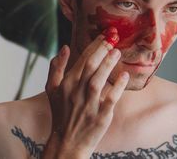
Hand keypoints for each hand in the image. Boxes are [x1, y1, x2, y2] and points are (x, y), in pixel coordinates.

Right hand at [42, 30, 128, 158]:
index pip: (81, 59)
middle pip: (89, 67)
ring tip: (117, 52)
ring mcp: (88, 105)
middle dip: (101, 50)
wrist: (67, 142)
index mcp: (66, 84)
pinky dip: (117, 88)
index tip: (105, 34)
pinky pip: (110, 100)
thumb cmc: (61, 113)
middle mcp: (76, 93)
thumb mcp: (52, 90)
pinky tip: (124, 76)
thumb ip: (56, 67)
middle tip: (113, 38)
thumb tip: (64, 47)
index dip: (94, 45)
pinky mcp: (100, 117)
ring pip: (98, 81)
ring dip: (108, 65)